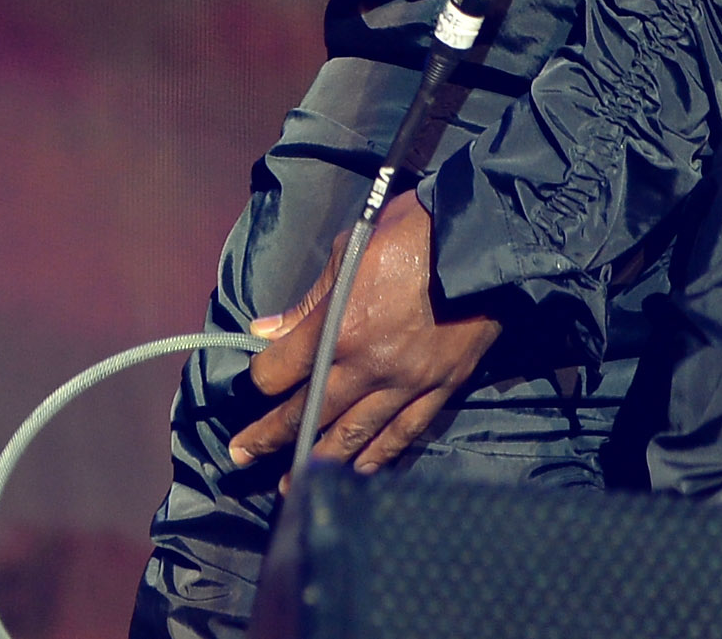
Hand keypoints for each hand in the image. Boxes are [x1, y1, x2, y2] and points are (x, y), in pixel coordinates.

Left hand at [230, 196, 503, 474]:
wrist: (479, 244)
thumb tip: (268, 330)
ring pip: (354, 434)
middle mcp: (368, 365)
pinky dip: (377, 456)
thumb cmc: (408, 235)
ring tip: (291, 485)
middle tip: (241, 455)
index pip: (283, 368)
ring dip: (318, 460)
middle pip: (309, 410)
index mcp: (340, 326)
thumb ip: (308, 302)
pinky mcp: (439, 389)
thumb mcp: (346, 252)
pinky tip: (357, 470)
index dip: (260, 379)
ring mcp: (406, 383)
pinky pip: (403, 434)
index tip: (252, 386)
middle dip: (271, 436)